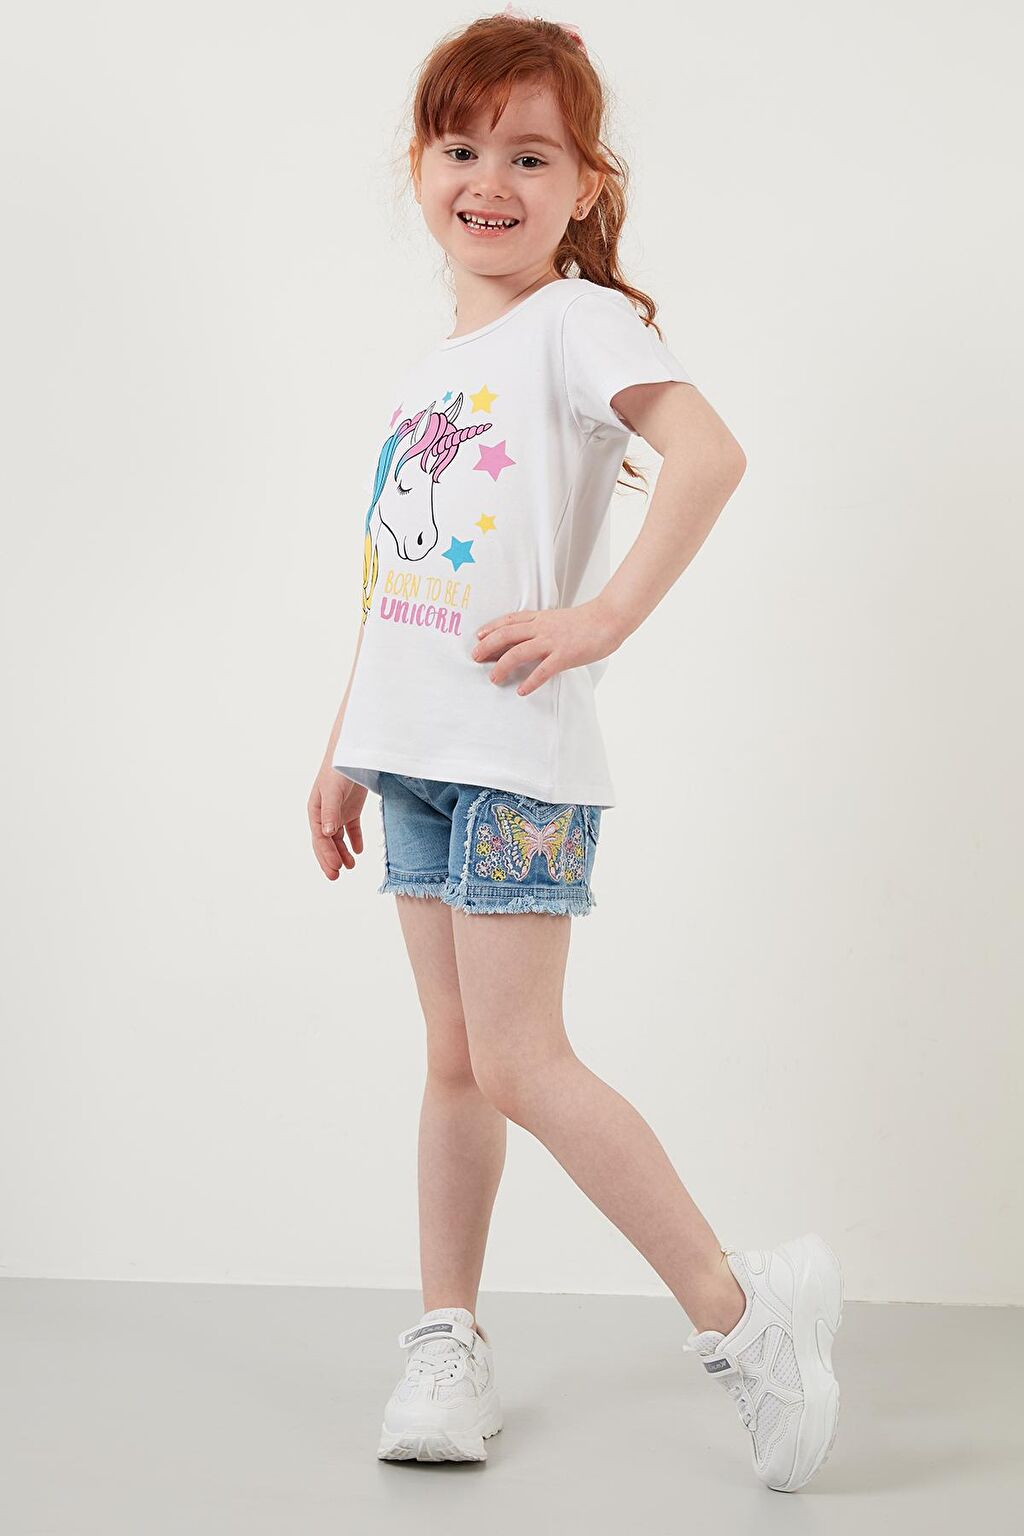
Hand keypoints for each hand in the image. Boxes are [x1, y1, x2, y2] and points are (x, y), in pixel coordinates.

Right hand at [309, 764, 366, 878]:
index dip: (326, 854)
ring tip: (350, 867)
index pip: (319, 838)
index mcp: (315, 811)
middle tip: (335, 877)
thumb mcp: (333, 791)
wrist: (353, 752)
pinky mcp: (351, 809)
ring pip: (338, 839)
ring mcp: (338, 812)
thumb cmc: (338, 769)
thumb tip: (326, 834)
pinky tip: (359, 851)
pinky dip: (355, 841)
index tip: (336, 868)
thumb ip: (330, 812)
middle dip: (329, 860)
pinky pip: (351, 829)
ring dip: (342, 853)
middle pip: (325, 842)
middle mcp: (324, 814)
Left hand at [471, 597, 625, 696]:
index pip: (510, 620)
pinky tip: (522, 691)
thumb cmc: (587, 621)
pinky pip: (543, 670)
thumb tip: (531, 639)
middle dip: (488, 646)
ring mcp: (552, 641)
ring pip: (519, 652)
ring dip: (502, 666)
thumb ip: (543, 628)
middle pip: (507, 635)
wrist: (608, 619)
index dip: (491, 628)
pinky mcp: (565, 655)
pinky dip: (530, 681)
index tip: (478, 637)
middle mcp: (542, 628)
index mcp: (541, 618)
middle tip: (476, 658)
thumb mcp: (559, 619)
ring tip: (494, 678)